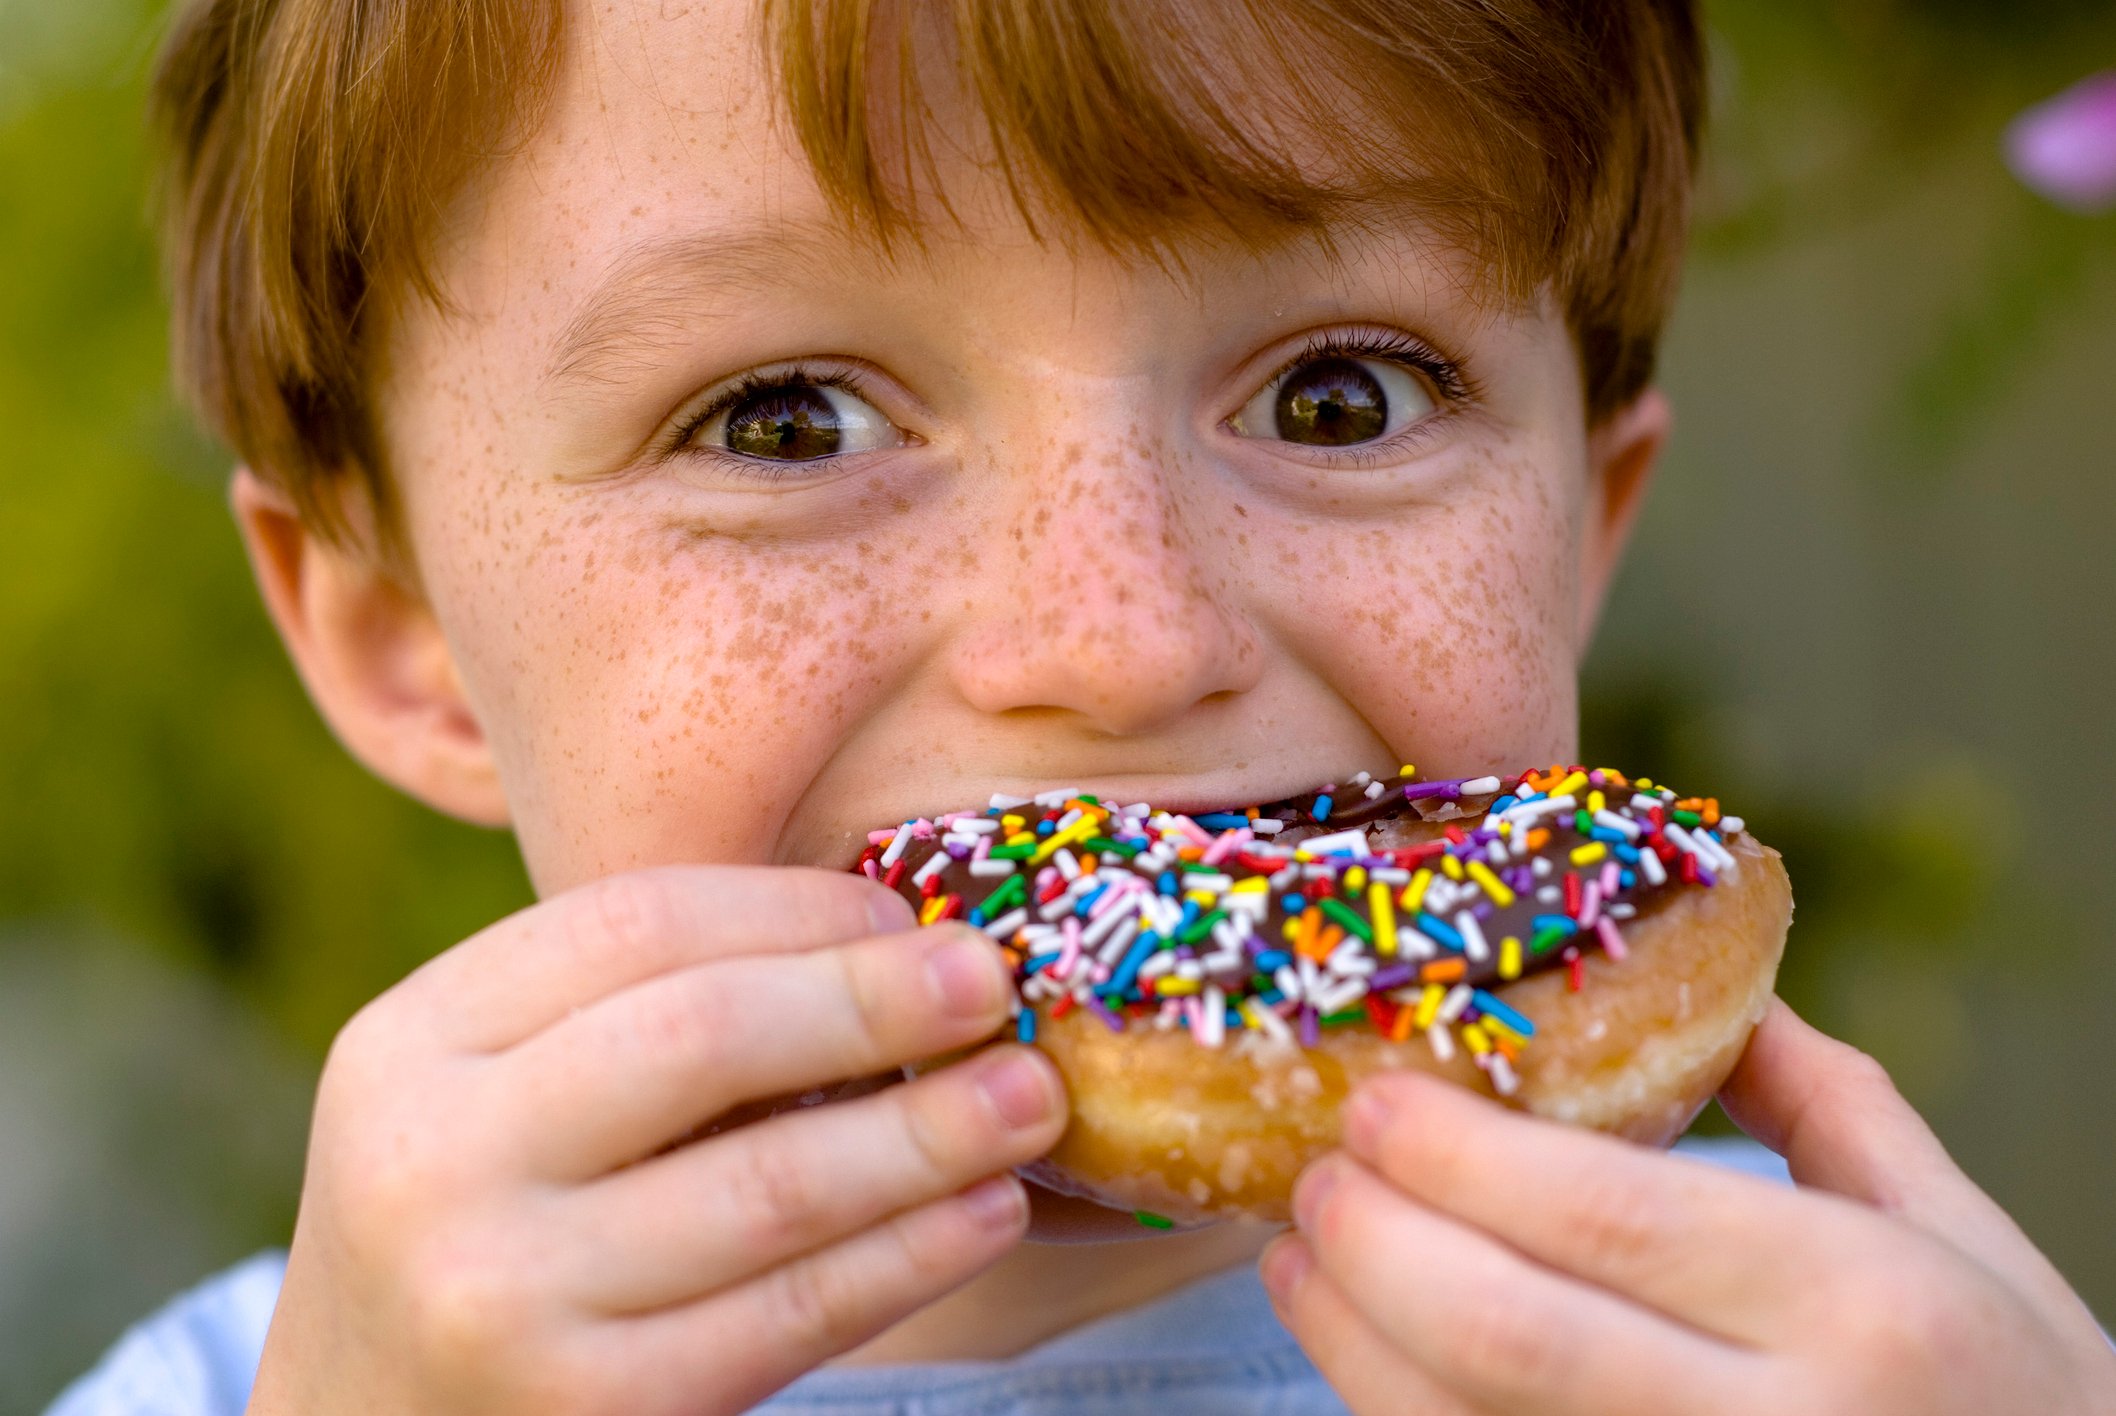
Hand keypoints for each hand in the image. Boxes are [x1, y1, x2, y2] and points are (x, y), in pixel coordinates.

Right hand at [248, 867, 1064, 1415]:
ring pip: (770, 1184)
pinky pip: (791, 1315)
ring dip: (927, 1131)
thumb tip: (890, 948)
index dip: (792, 908)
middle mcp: (432, 1162)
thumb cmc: (483, 1231)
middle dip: (871, 999)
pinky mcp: (589, 1412)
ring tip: (1030, 1094)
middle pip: (702, 1035)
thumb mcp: (494, 1101)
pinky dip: (909, 1255)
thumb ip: (635, 1019)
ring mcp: (504, 1298)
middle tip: (992, 982)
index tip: (903, 911)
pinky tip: (986, 1211)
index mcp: (412, 1041)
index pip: (633, 925)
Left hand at [1261, 999, 2115, 1413]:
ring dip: (1349, 1341)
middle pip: (1505, 1333)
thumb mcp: (1953, 1229)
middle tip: (1316, 1170)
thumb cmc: (2014, 1389)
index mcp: (1857, 1304)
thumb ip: (1821, 1101)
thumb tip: (1706, 986)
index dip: (1457, 1157)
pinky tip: (1360, 1358)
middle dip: (1375, 1244)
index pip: (1605, 1215)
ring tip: (1298, 1255)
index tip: (1374, 1099)